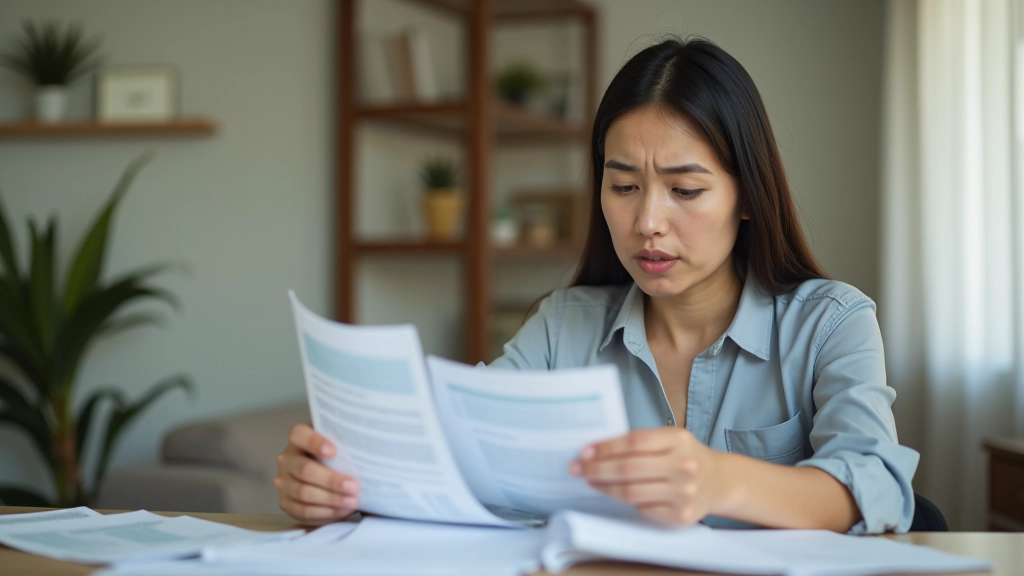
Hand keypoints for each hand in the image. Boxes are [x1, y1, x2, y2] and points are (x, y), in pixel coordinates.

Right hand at [274, 423, 359, 523]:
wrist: (330, 478)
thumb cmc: (338, 457)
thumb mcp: (340, 445)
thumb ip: (345, 444)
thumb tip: (367, 448)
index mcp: (298, 438)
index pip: (299, 435)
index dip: (315, 442)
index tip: (334, 451)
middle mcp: (287, 459)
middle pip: (304, 469)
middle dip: (331, 480)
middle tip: (353, 486)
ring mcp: (283, 481)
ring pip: (303, 492)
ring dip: (331, 499)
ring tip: (352, 501)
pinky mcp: (285, 502)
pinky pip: (303, 510)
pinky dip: (325, 511)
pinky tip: (341, 510)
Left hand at [569, 427, 734, 524]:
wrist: (719, 481)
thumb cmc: (686, 456)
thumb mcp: (670, 439)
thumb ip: (641, 442)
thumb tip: (597, 450)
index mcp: (679, 440)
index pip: (634, 443)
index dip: (605, 448)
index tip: (585, 451)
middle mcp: (684, 466)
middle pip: (628, 469)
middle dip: (596, 469)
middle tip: (577, 468)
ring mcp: (683, 493)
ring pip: (631, 492)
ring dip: (605, 487)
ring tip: (591, 481)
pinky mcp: (680, 515)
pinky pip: (642, 509)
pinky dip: (626, 501)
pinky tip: (617, 493)